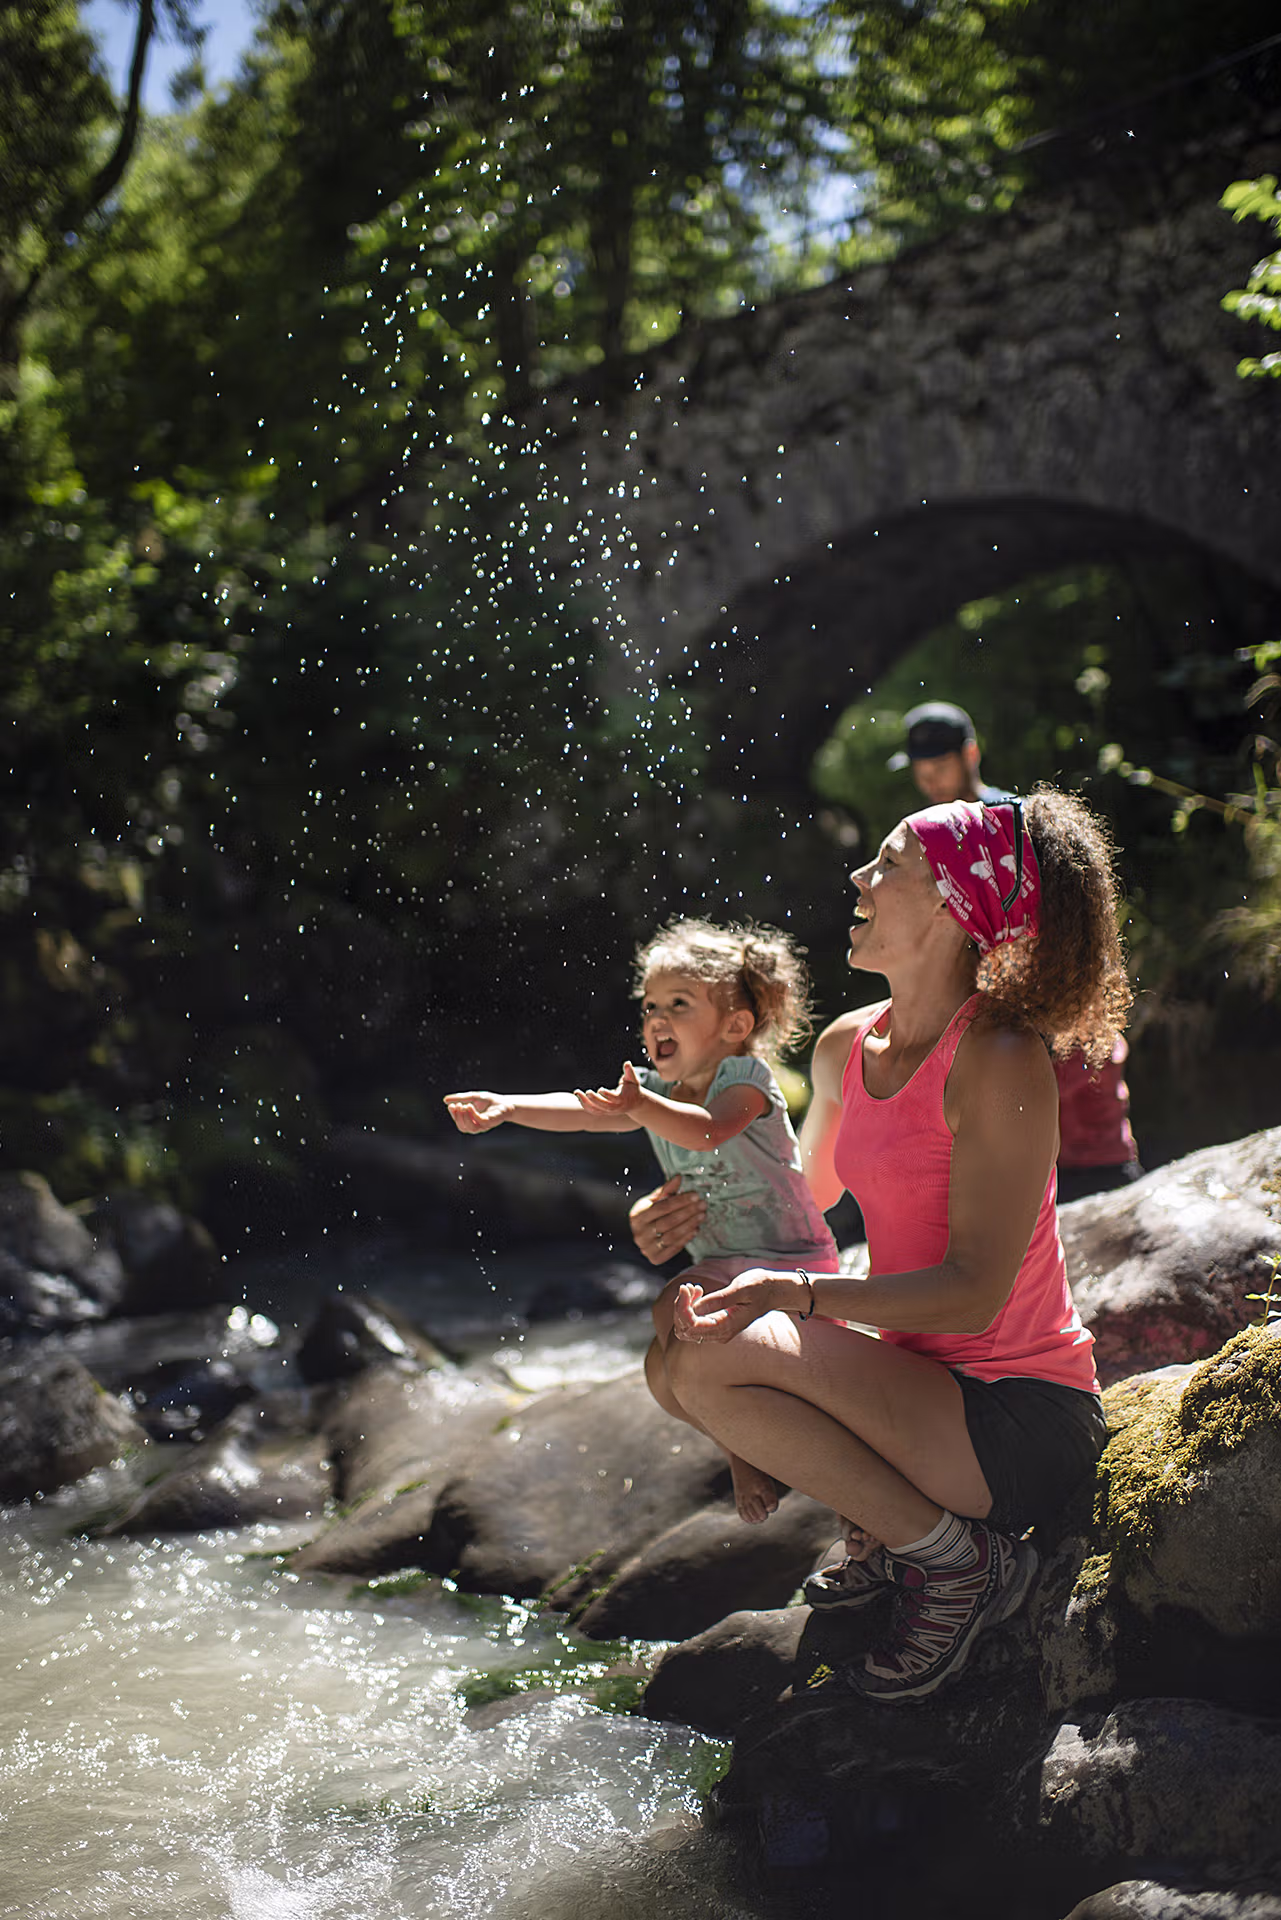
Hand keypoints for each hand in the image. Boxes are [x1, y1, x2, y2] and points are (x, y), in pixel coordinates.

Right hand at [443, 1091, 510, 1132]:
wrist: (505, 1102)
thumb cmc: (489, 1101)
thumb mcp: (472, 1097)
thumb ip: (460, 1098)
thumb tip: (445, 1100)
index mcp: (470, 1121)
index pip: (458, 1122)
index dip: (453, 1115)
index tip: (451, 1105)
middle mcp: (476, 1125)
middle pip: (462, 1127)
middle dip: (457, 1117)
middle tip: (457, 1105)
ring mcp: (483, 1126)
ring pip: (469, 1128)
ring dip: (464, 1117)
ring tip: (463, 1106)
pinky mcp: (490, 1122)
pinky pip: (479, 1122)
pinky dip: (472, 1114)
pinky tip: (469, 1106)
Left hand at [575, 1059, 644, 1118]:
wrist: (635, 1104)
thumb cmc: (633, 1089)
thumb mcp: (633, 1080)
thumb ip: (630, 1072)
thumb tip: (627, 1063)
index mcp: (623, 1100)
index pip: (614, 1099)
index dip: (607, 1095)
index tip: (600, 1089)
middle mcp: (615, 1108)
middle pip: (604, 1106)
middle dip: (595, 1099)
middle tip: (587, 1092)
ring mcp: (609, 1111)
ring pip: (596, 1110)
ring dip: (585, 1102)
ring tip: (577, 1092)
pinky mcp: (604, 1112)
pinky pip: (592, 1110)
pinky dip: (584, 1104)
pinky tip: (578, 1096)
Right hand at [629, 1174, 705, 1266]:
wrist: (642, 1236)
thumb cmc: (648, 1215)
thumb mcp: (653, 1201)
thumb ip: (666, 1190)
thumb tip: (679, 1177)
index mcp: (637, 1216)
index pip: (662, 1207)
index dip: (680, 1201)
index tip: (695, 1195)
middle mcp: (640, 1233)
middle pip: (668, 1221)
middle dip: (688, 1212)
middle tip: (702, 1204)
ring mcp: (647, 1247)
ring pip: (672, 1235)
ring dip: (690, 1224)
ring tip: (702, 1215)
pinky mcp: (656, 1258)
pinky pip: (674, 1248)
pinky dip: (686, 1238)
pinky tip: (696, 1229)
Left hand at [672, 1267, 798, 1343]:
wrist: (774, 1291)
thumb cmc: (761, 1287)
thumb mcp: (741, 1289)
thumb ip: (719, 1300)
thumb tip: (694, 1308)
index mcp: (726, 1328)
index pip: (691, 1326)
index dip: (682, 1308)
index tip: (687, 1287)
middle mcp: (720, 1334)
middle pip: (684, 1329)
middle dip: (681, 1307)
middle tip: (689, 1286)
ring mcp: (717, 1331)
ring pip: (686, 1327)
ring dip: (684, 1307)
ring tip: (693, 1288)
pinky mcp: (715, 1324)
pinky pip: (693, 1321)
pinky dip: (689, 1307)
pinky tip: (698, 1291)